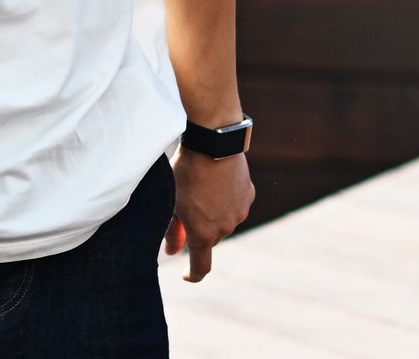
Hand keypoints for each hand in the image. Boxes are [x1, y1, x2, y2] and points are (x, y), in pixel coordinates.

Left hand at [166, 149, 254, 282]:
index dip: (193, 275)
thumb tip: (171, 252)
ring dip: (213, 214)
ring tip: (200, 188)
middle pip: (210, 239)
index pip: (201, 266)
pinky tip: (215, 181)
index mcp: (204, 234)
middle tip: (183, 212)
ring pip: (223, 221)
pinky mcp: (248, 196)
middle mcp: (225, 228)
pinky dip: (225, 200)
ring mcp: (239, 212)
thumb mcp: (171, 202)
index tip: (187, 275)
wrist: (213, 143)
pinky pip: (234, 204)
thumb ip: (171, 231)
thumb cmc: (186, 173)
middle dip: (198, 232)